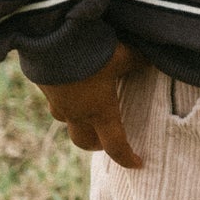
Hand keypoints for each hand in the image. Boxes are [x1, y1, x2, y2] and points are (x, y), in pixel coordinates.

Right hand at [37, 44, 143, 168]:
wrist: (49, 37)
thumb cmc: (91, 51)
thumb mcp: (123, 54)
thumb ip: (140, 60)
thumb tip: (156, 59)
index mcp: (100, 111)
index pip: (115, 146)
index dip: (127, 158)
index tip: (138, 163)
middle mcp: (76, 112)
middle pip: (84, 141)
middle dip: (97, 143)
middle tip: (107, 137)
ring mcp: (56, 101)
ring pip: (67, 121)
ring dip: (79, 120)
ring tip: (89, 107)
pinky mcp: (43, 86)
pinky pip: (55, 100)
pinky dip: (66, 98)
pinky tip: (73, 82)